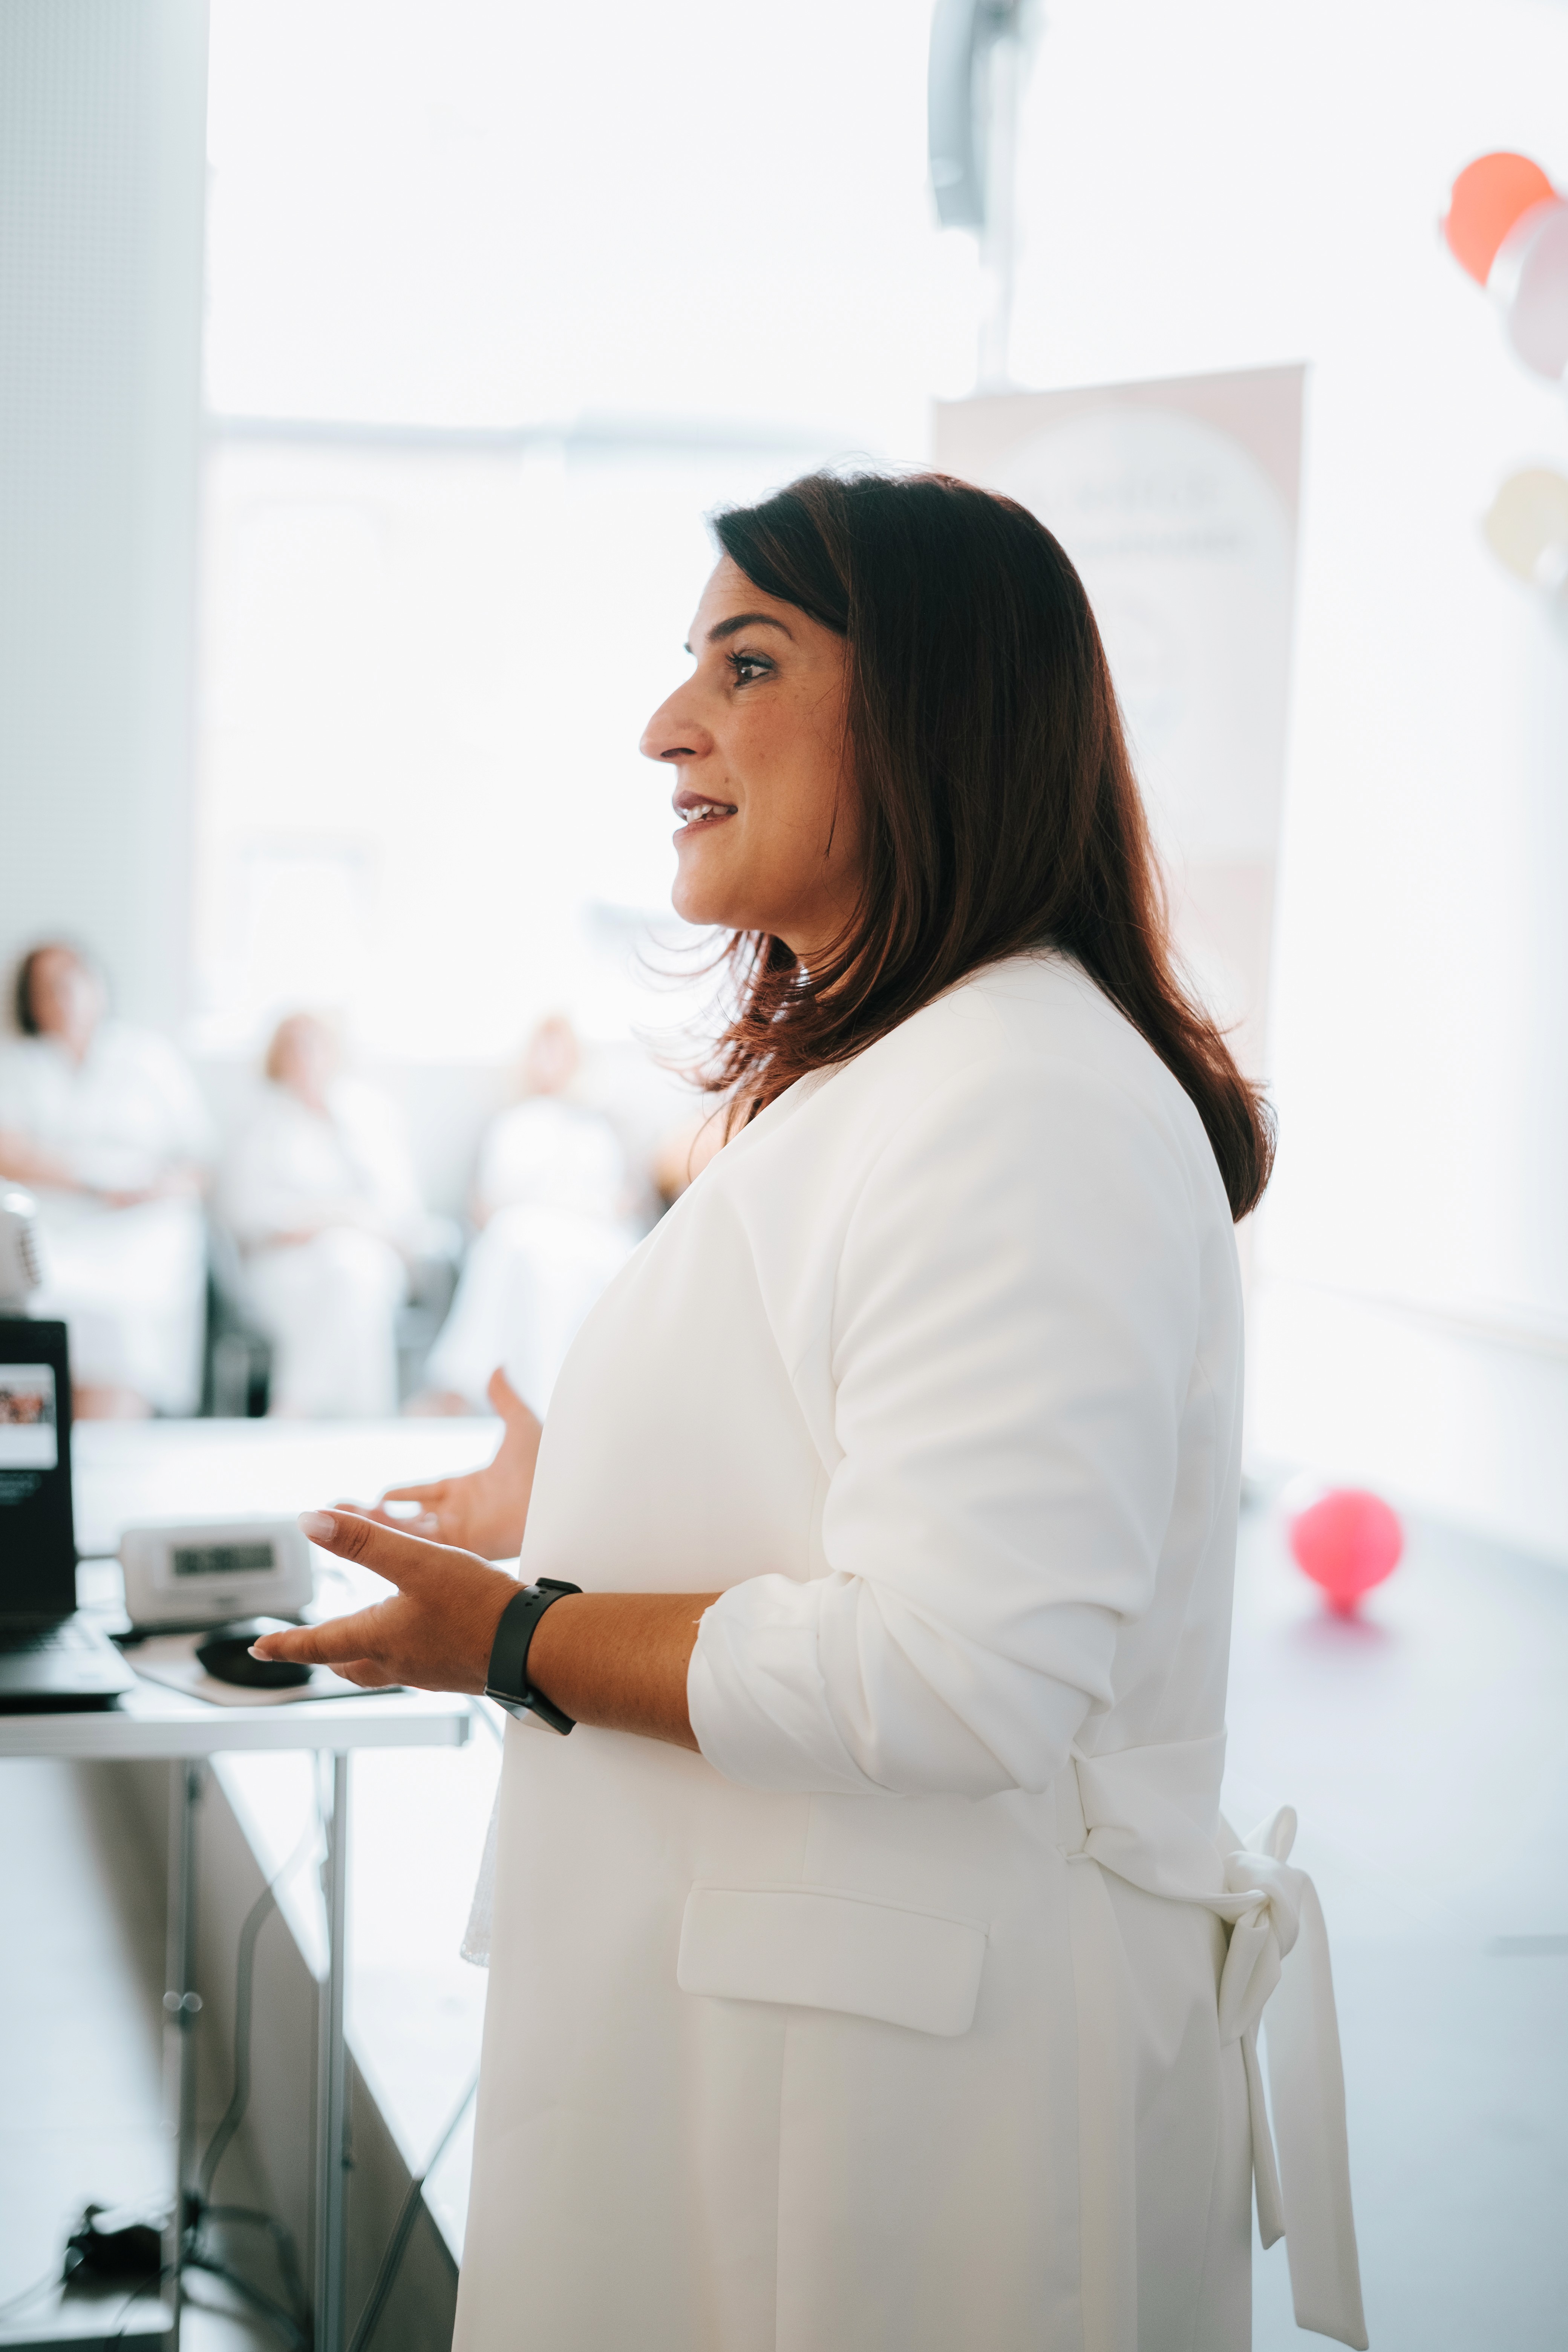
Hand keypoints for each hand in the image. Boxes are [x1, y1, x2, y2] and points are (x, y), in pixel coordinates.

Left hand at [251, 1509, 518, 1691]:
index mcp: (381, 1637)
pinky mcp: (458, 1670)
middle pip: (349, 1665)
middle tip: (308, 1649)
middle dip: (325, 1655)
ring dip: (362, 1656)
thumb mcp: (416, 1560)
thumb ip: (363, 1540)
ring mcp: (431, 1670)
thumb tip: (311, 1521)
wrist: (535, 1647)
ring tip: (360, 1642)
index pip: (318, 1643)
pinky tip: (423, 1636)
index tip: (260, 1648)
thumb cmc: (477, 1607)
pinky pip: (418, 1665)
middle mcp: (401, 1661)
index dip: (285, 1644)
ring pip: (382, 1668)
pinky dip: (403, 1653)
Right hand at [355, 1369, 541, 1558]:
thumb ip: (505, 1399)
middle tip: (341, 1514)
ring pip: (409, 1532)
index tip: (378, 1496)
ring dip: (376, 1529)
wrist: (566, 1495)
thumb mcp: (522, 1426)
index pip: (426, 1492)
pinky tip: (372, 1536)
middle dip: (376, 1517)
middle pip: (409, 1517)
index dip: (403, 1494)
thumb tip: (498, 1366)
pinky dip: (397, 1540)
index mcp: (470, 1487)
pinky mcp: (465, 1546)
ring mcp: (462, 1531)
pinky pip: (423, 1545)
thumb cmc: (551, 1466)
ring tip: (341, 1526)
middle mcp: (461, 1512)